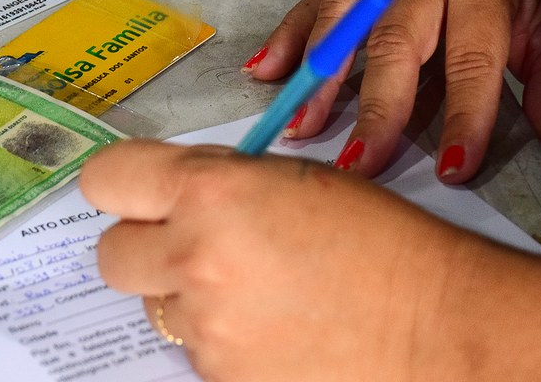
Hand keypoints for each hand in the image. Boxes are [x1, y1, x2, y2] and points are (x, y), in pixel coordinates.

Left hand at [80, 139, 480, 379]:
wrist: (434, 325)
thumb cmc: (379, 238)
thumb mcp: (292, 180)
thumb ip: (220, 181)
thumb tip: (174, 193)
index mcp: (211, 193)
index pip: (107, 179)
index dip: (119, 184)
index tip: (134, 193)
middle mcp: (193, 260)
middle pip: (111, 254)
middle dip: (144, 247)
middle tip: (192, 243)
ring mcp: (203, 328)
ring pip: (155, 304)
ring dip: (187, 293)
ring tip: (256, 290)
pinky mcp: (219, 378)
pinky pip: (193, 347)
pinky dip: (219, 334)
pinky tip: (271, 325)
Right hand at [245, 0, 540, 187]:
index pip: (471, 61)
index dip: (462, 118)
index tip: (452, 169)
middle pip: (395, 43)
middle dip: (376, 108)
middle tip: (358, 162)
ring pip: (342, 20)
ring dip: (317, 78)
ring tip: (300, 125)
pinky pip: (317, 1)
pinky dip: (289, 36)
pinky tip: (267, 68)